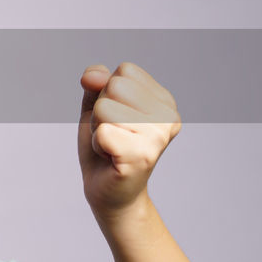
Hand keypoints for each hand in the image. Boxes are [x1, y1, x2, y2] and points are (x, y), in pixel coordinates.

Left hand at [77, 62, 181, 224]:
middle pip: (114, 86)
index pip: (124, 71)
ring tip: (112, 146)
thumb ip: (95, 82)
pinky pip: (102, 132)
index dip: (107, 94)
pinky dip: (97, 144)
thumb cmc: (105, 146)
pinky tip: (111, 158)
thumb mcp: (96, 106)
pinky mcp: (142, 156)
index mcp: (164, 100)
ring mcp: (158, 137)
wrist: (108, 191)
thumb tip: (93, 75)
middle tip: (112, 135)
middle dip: (101, 110)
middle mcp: (169, 116)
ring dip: (98, 128)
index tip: (117, 120)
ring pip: (105, 107)